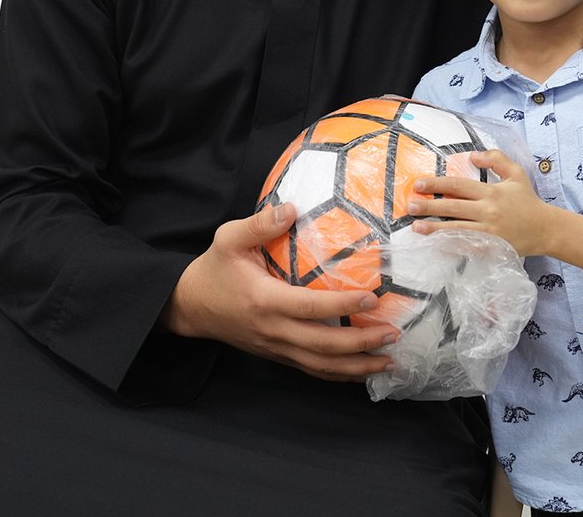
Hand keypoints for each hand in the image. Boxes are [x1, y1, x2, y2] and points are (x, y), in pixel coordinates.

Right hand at [161, 202, 399, 381]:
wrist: (190, 307)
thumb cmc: (214, 270)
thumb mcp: (228, 240)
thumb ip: (259, 224)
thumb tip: (292, 207)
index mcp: (265, 301)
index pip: (311, 307)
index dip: (342, 305)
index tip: (372, 298)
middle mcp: (273, 331)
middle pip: (323, 346)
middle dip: (361, 344)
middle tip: (393, 333)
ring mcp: (276, 348)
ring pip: (321, 366)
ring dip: (356, 367)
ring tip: (388, 361)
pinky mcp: (277, 355)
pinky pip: (312, 369)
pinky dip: (339, 374)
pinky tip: (362, 370)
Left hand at [408, 150, 551, 256]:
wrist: (545, 229)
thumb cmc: (527, 200)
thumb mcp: (516, 173)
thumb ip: (496, 159)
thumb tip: (472, 155)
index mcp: (491, 192)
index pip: (458, 185)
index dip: (437, 184)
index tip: (418, 184)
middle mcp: (488, 211)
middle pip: (453, 207)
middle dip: (429, 206)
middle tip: (410, 205)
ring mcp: (489, 232)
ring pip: (456, 229)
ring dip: (434, 229)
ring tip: (416, 227)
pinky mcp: (492, 248)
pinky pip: (468, 248)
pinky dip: (451, 246)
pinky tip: (436, 245)